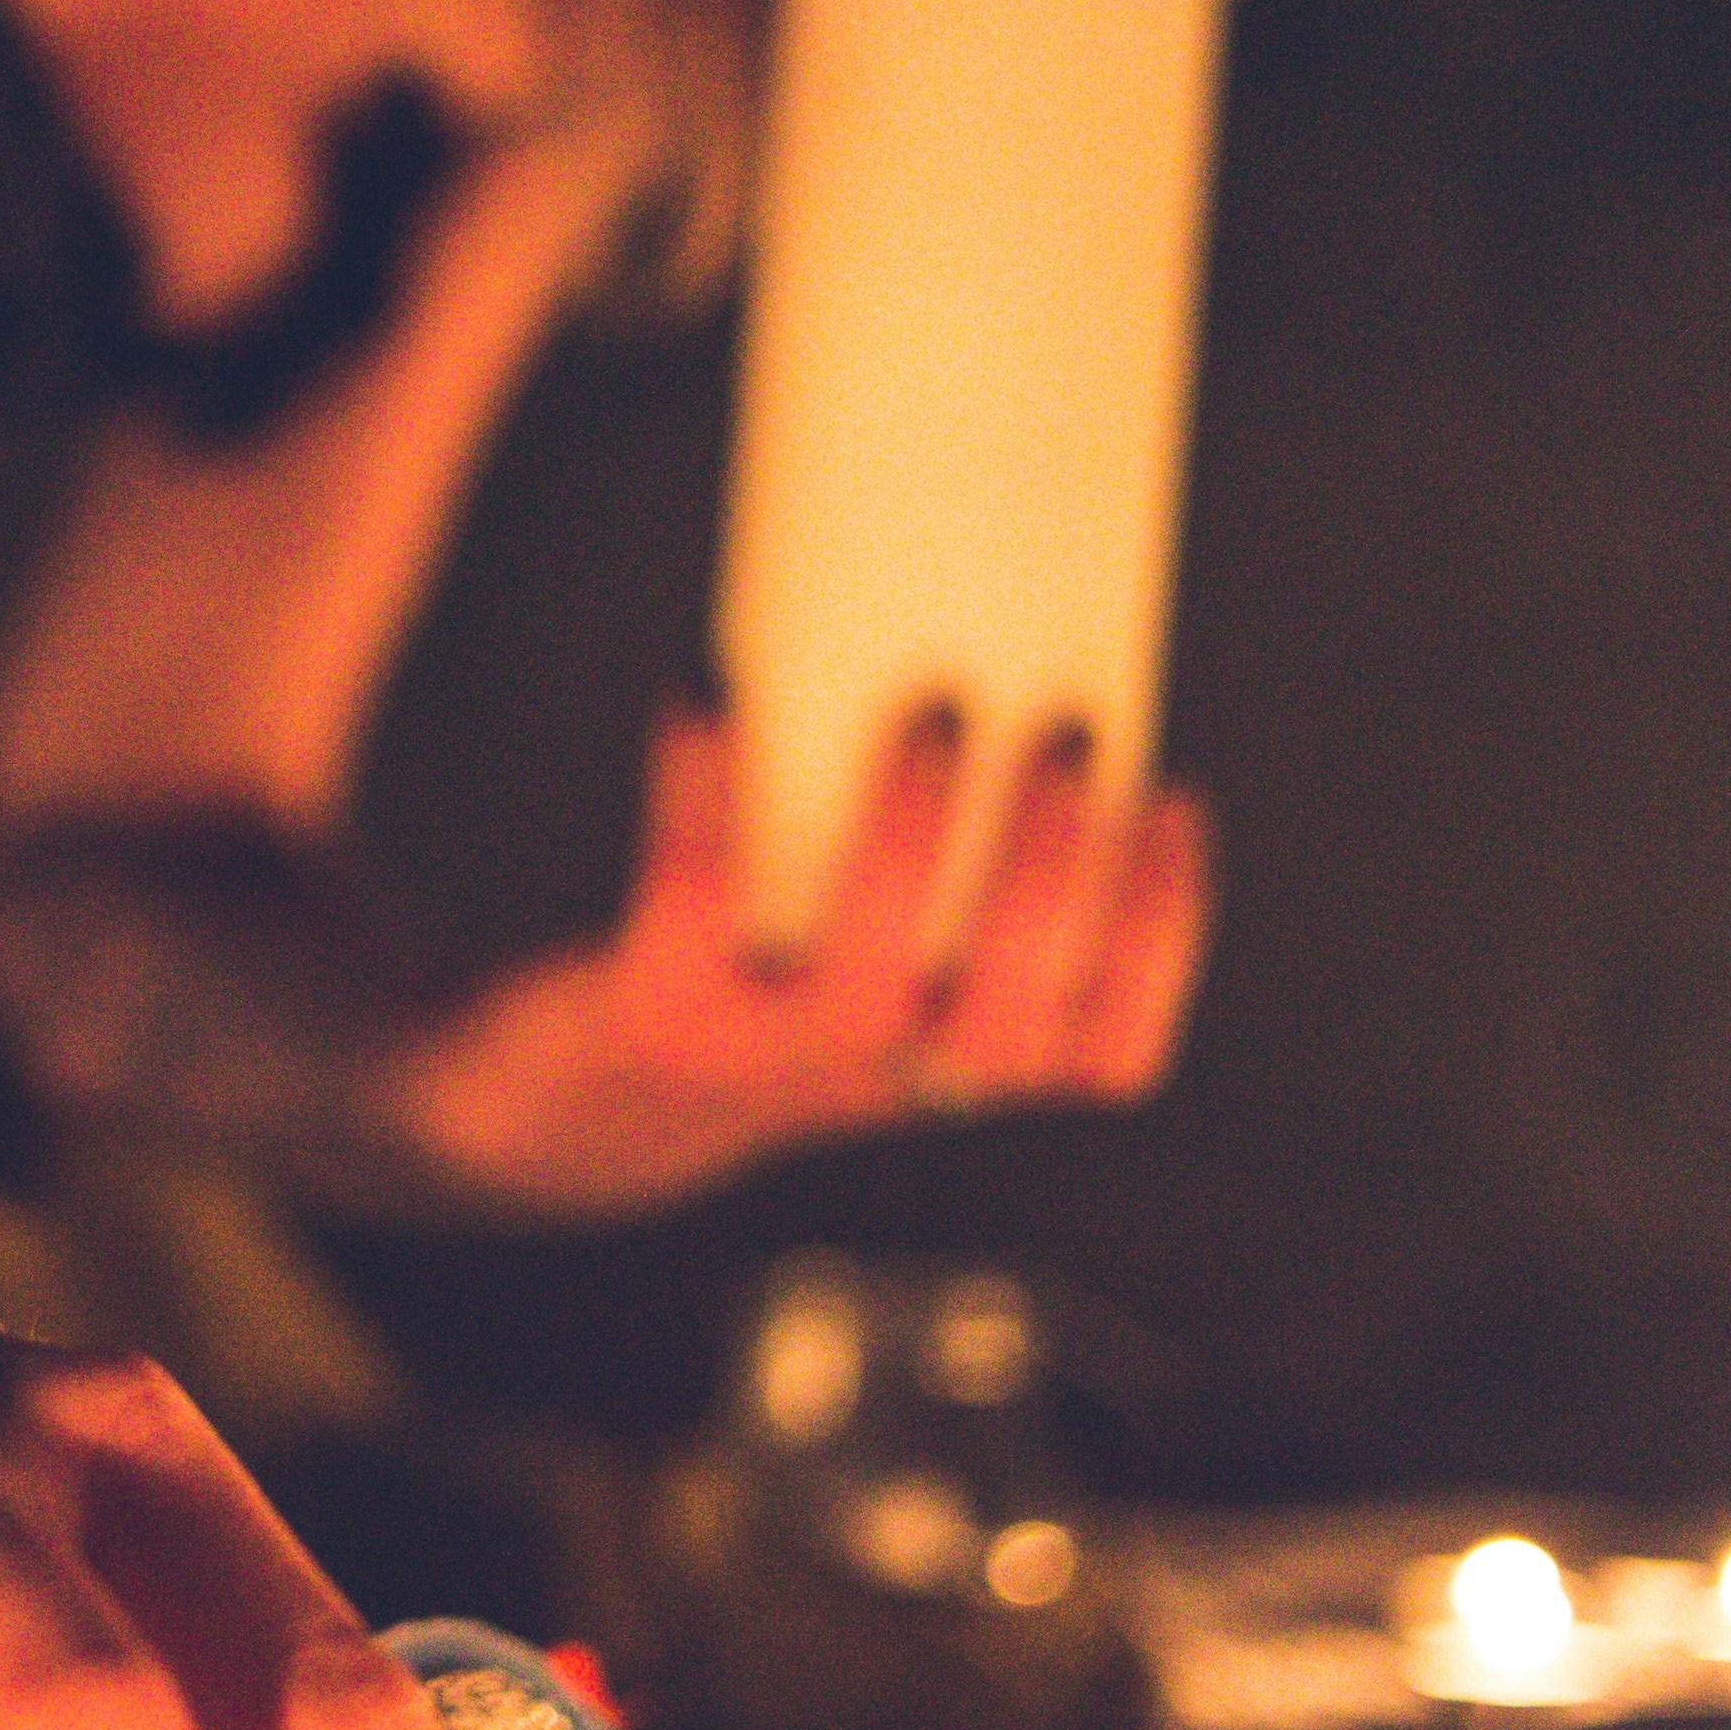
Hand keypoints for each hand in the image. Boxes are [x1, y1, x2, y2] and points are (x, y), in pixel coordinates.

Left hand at [393, 700, 1211, 1212]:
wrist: (561, 1098)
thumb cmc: (745, 973)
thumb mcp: (860, 939)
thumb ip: (933, 853)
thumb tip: (996, 631)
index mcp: (952, 1064)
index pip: (1105, 1050)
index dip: (1158, 936)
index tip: (1169, 798)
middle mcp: (869, 1082)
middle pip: (1006, 1019)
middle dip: (1054, 872)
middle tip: (1065, 729)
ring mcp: (755, 1062)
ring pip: (866, 985)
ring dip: (911, 839)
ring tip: (934, 708)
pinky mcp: (648, 1017)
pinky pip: (689, 902)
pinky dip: (703, 791)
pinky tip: (708, 694)